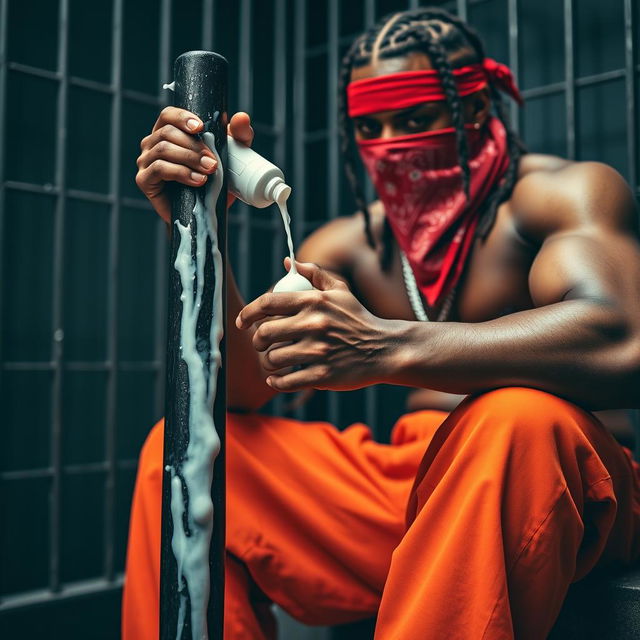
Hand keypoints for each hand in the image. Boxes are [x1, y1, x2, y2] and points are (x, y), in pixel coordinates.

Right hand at [136, 110, 254, 221]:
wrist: (203, 214)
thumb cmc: (213, 182)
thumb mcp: (230, 156)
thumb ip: (238, 136)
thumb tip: (242, 117)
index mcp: (168, 133)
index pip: (168, 116)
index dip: (182, 117)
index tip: (201, 127)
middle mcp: (152, 144)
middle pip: (168, 132)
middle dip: (194, 146)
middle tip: (213, 161)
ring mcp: (146, 161)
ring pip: (164, 149)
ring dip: (190, 158)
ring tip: (209, 171)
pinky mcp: (144, 179)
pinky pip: (159, 168)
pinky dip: (181, 172)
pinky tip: (198, 180)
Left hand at [236, 259, 396, 391]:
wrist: (384, 349)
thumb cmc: (358, 319)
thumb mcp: (340, 291)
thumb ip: (314, 274)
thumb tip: (289, 262)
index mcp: (314, 302)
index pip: (268, 303)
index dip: (248, 312)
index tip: (242, 321)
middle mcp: (314, 325)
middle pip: (265, 334)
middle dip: (257, 341)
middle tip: (261, 344)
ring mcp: (318, 351)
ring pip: (274, 359)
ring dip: (268, 363)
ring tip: (274, 362)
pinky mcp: (322, 375)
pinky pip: (286, 381)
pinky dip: (277, 381)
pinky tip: (277, 378)